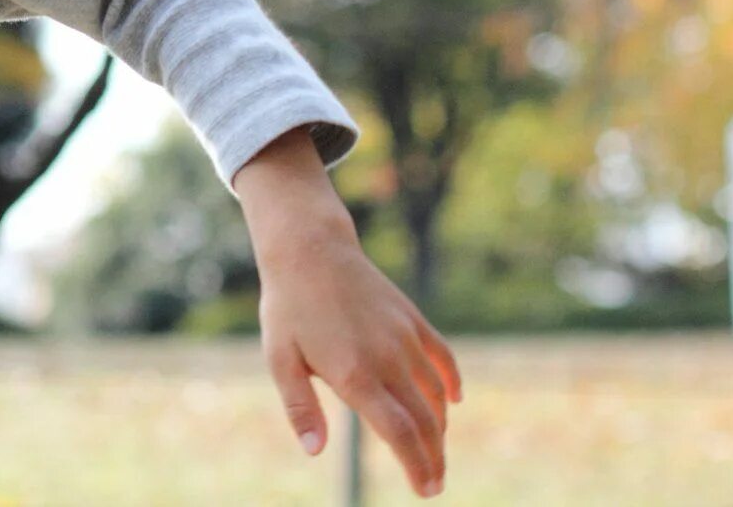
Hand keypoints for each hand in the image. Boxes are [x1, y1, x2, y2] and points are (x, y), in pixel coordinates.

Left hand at [253, 223, 459, 496]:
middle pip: (424, 420)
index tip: (425, 490)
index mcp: (355, 374)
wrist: (310, 248)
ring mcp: (404, 336)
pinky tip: (453, 400)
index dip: (416, 465)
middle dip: (433, 457)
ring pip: (435, 393)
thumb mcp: (280, 358)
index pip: (399, 433)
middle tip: (434, 485)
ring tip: (435, 451)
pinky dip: (451, 382)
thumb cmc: (288, 307)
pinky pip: (442, 356)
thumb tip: (315, 451)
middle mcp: (388, 358)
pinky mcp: (411, 318)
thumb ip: (299, 406)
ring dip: (440, 427)